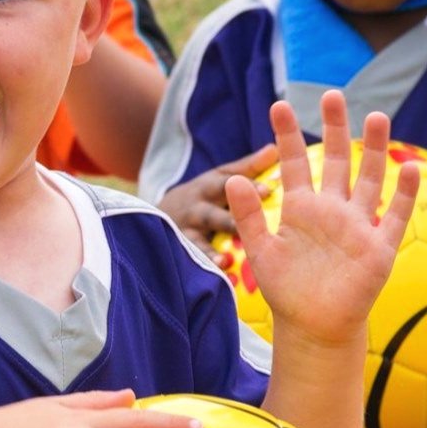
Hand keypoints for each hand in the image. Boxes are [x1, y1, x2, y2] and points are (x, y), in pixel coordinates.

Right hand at [157, 145, 278, 261]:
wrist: (152, 214)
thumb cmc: (203, 196)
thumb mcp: (219, 177)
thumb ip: (248, 167)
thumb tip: (274, 149)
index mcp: (209, 187)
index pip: (228, 184)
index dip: (247, 187)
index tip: (268, 191)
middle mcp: (195, 208)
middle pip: (213, 214)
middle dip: (229, 221)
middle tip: (247, 228)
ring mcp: (184, 231)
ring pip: (198, 241)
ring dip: (211, 252)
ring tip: (226, 261)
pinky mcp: (180, 252)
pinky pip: (192, 263)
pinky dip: (203, 271)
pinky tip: (217, 278)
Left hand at [226, 92, 417, 347]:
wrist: (314, 328)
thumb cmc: (287, 291)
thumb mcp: (261, 251)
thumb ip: (248, 216)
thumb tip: (232, 180)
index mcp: (301, 209)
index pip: (293, 164)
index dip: (286, 136)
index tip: (279, 105)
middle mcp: (332, 211)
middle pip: (335, 161)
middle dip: (334, 129)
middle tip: (332, 95)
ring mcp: (358, 226)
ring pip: (369, 179)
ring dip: (373, 149)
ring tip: (375, 116)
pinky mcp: (379, 248)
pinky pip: (393, 216)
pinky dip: (403, 194)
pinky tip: (410, 167)